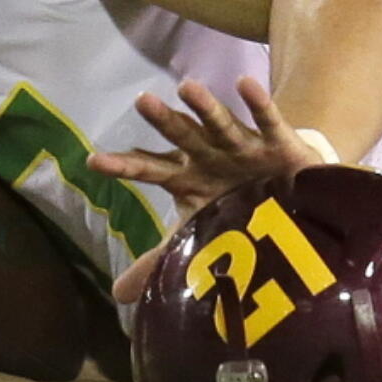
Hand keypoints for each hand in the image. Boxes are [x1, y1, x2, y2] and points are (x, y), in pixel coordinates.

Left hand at [91, 78, 324, 304]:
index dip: (124, 167)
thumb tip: (116, 295)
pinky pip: (266, 119)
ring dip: (205, 106)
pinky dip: (258, 103)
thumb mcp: (196, 236)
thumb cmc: (233, 210)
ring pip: (219, 123)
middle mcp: (207, 154)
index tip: (93, 162)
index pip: (148, 170)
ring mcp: (240, 144)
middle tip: (141, 101)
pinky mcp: (275, 140)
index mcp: (185, 177)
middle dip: (163, 120)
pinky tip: (245, 85)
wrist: (288, 196)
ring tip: (187, 88)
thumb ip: (158, 260)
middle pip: (181, 136)